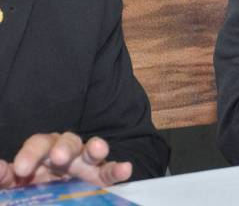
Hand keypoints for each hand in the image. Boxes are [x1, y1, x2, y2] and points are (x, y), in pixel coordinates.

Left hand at [0, 133, 131, 187]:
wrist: (52, 200)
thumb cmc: (31, 191)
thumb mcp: (15, 185)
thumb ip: (6, 178)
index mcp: (41, 154)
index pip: (38, 144)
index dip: (30, 153)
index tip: (22, 169)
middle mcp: (65, 154)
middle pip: (66, 141)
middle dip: (64, 147)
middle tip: (58, 158)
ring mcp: (85, 165)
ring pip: (91, 150)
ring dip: (94, 148)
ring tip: (97, 150)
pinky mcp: (100, 178)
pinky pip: (109, 171)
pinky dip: (117, 169)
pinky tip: (125, 169)